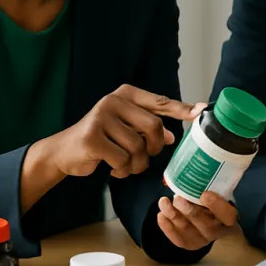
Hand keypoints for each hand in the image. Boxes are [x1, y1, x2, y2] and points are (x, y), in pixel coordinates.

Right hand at [41, 84, 201, 178]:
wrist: (64, 152)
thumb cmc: (102, 139)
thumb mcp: (126, 130)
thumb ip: (147, 129)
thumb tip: (171, 136)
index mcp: (126, 95)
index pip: (160, 102)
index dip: (181, 109)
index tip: (201, 112)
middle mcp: (113, 101)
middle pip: (153, 127)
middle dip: (154, 148)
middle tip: (146, 157)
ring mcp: (101, 117)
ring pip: (138, 147)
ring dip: (136, 164)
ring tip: (126, 166)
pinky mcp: (92, 137)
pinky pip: (122, 159)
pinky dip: (122, 170)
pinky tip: (112, 168)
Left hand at [155, 191, 238, 249]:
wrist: (213, 221)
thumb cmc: (215, 200)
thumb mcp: (219, 193)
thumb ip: (213, 186)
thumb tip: (198, 169)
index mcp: (230, 217)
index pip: (228, 215)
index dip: (216, 206)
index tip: (205, 194)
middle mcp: (218, 231)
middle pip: (205, 224)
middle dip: (190, 211)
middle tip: (177, 198)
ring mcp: (204, 240)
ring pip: (188, 230)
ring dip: (173, 215)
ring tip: (163, 202)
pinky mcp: (191, 244)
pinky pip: (178, 239)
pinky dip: (167, 227)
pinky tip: (161, 215)